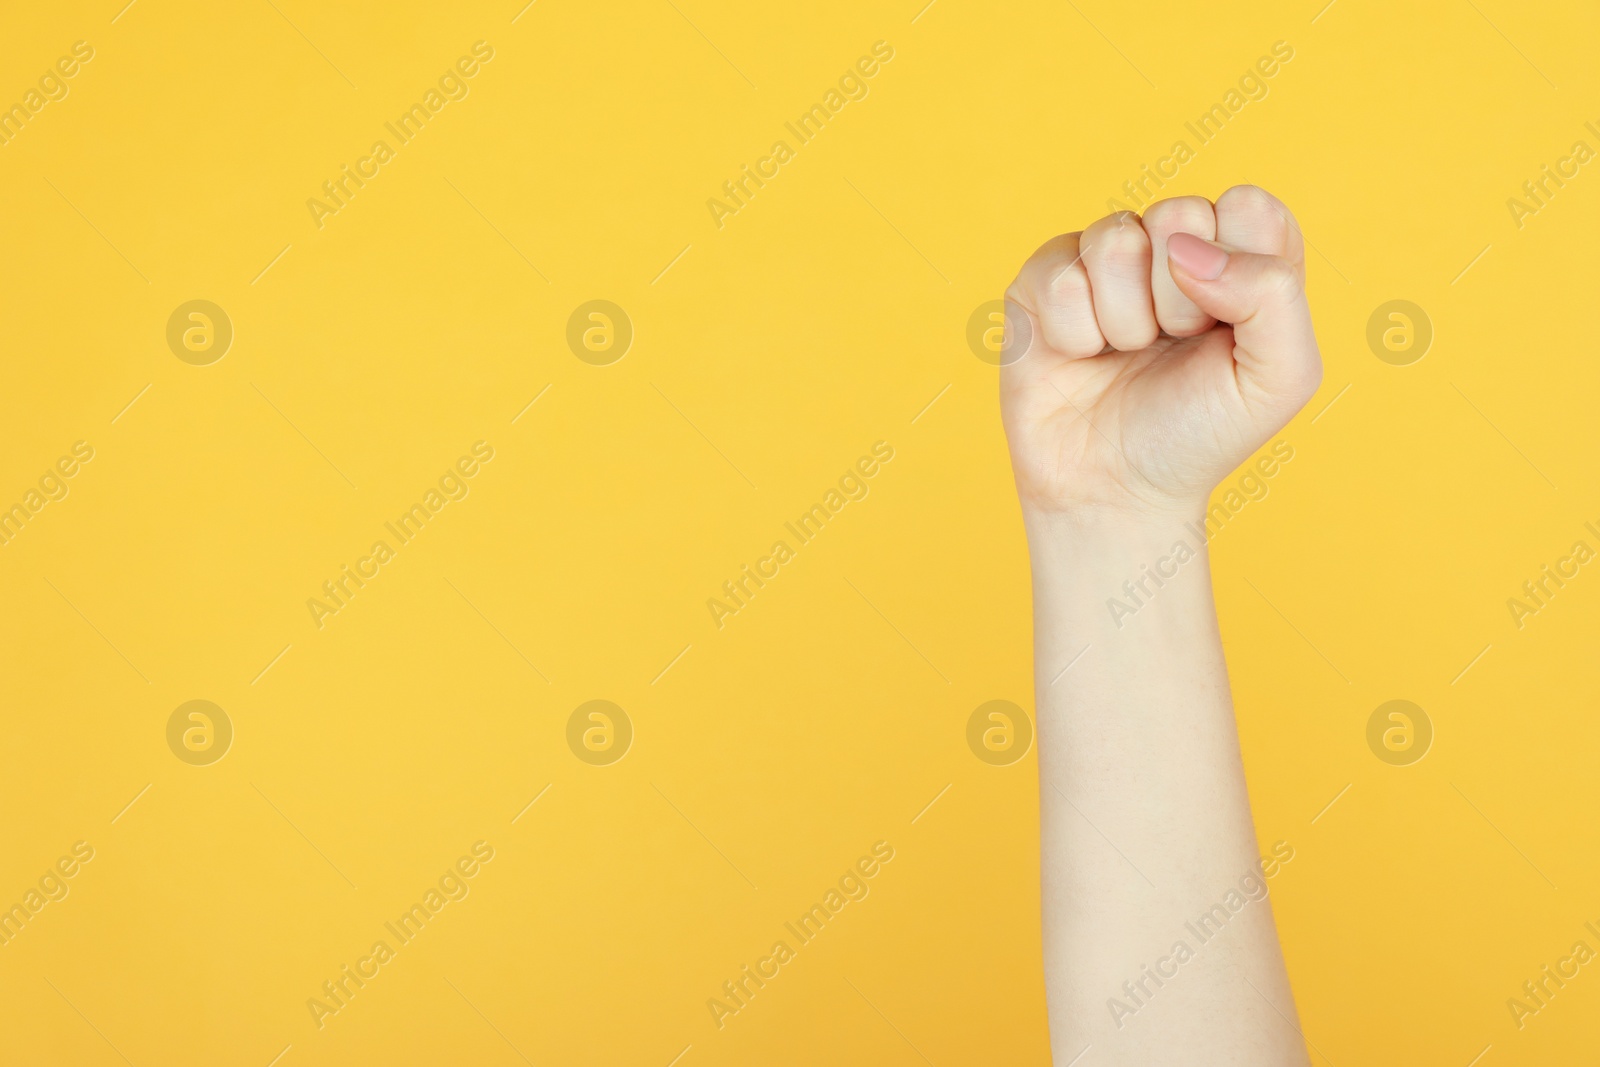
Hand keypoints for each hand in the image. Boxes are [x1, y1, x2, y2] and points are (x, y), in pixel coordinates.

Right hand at [1000, 185, 1321, 519]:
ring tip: (1126, 354)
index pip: (1247, 206)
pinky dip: (1075, 335)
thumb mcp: (1279, 379)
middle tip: (1172, 346)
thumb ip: (1274, 294)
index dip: (1240, 271)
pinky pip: (1058, 277)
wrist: (1115, 492)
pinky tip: (1082, 357)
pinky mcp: (1041, 283)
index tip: (1227, 331)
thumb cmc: (1199, 435)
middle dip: (1179, 302)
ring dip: (1125, 321)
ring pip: (1114, 240)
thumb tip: (1187, 249)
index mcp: (1238, 255)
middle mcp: (1170, 247)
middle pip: (1178, 215)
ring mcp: (1101, 261)